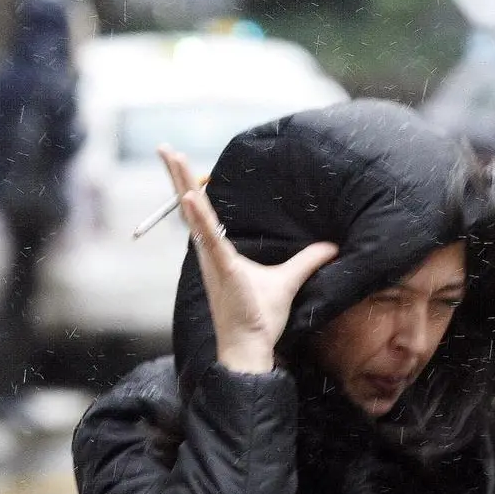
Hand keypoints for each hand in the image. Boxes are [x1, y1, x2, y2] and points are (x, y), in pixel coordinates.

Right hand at [158, 146, 336, 373]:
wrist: (251, 347)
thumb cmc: (261, 318)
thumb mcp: (289, 281)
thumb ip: (308, 259)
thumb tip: (331, 246)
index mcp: (218, 251)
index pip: (202, 211)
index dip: (190, 184)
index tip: (180, 159)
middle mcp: (209, 252)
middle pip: (190, 206)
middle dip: (176, 175)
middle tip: (163, 146)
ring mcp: (213, 261)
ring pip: (195, 216)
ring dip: (183, 186)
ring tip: (173, 159)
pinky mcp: (223, 270)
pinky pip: (210, 241)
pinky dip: (200, 218)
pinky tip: (191, 198)